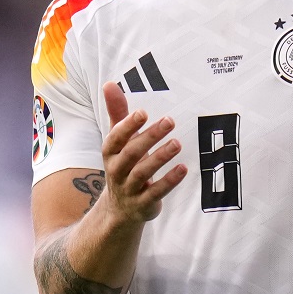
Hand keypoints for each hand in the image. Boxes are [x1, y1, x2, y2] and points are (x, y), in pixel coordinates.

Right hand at [99, 82, 186, 223]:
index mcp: (110, 153)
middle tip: (170, 121)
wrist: (120, 209)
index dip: (127, 126)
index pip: (116, 138)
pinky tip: (183, 168)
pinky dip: (169, 181)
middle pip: (131, 153)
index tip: (142, 112)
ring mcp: (130, 189)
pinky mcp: (144, 204)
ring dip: (160, 157)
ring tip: (177, 143)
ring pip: (143, 173)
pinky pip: (156, 192)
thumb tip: (109, 84)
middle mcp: (117, 171)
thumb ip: (118, 113)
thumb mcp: (119, 141)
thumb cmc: (124, 164)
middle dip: (150, 137)